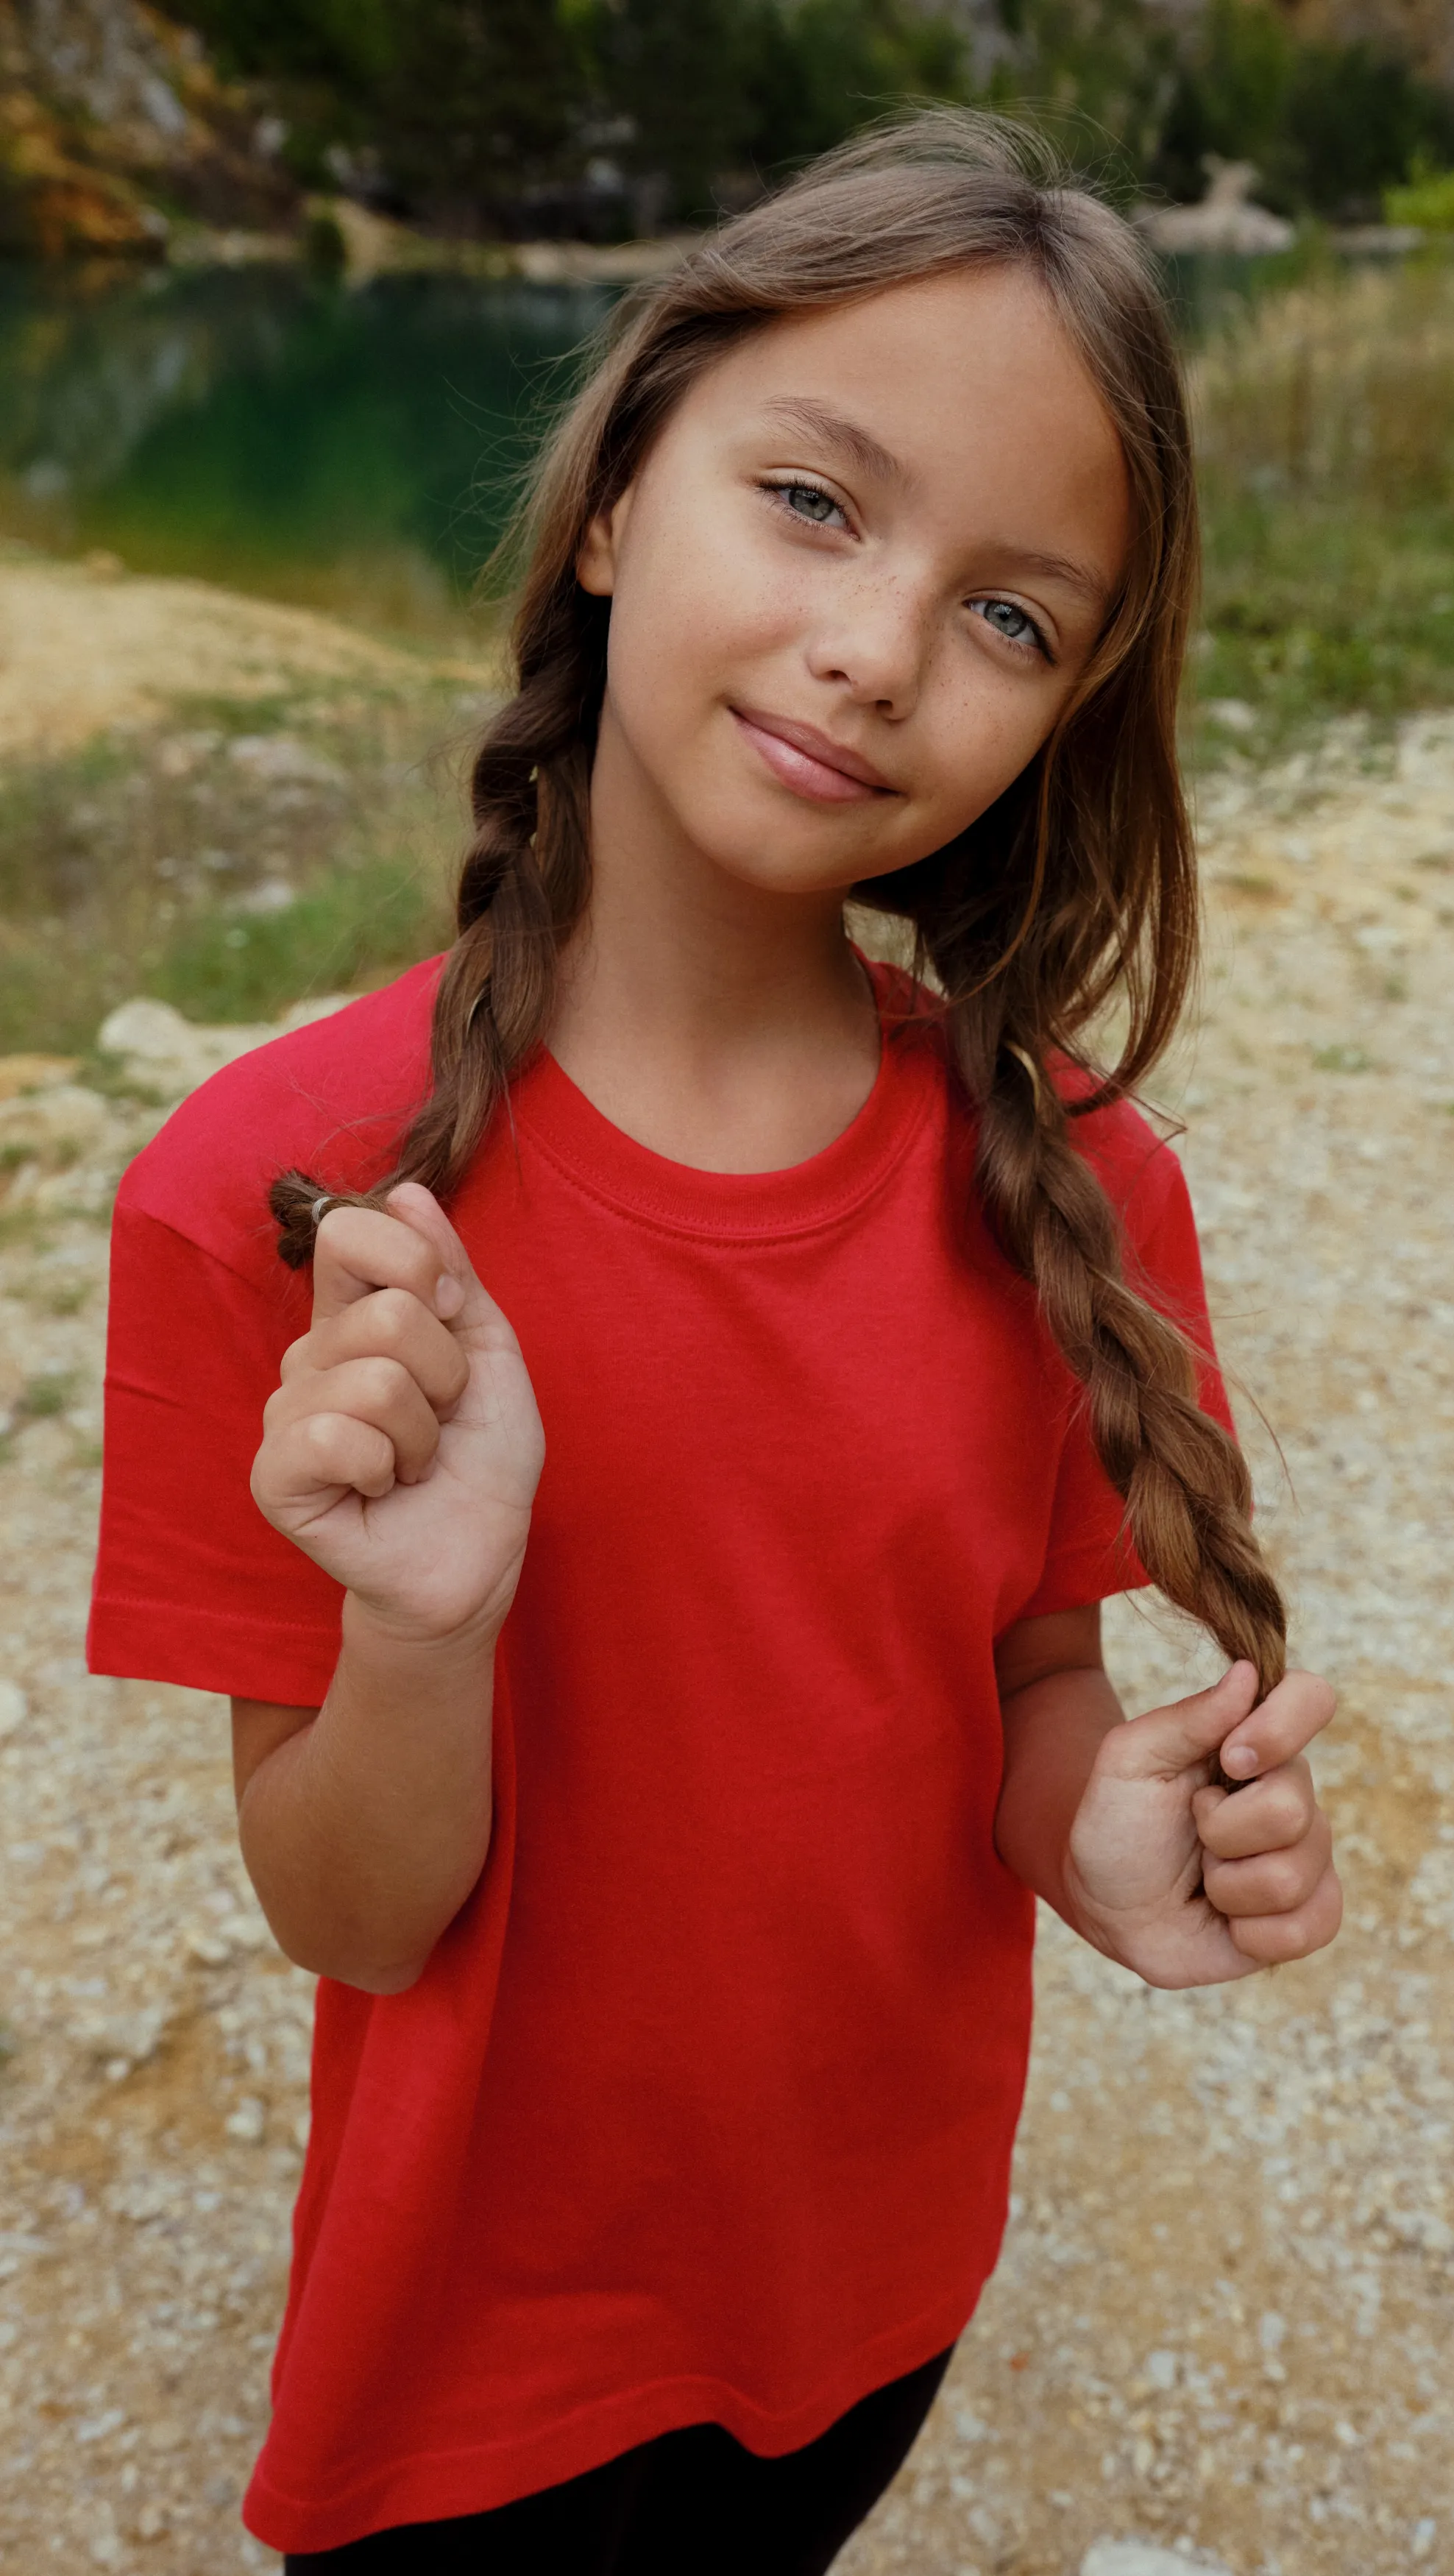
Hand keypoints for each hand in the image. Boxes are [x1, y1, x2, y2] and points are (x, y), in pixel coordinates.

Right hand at [251, 1184, 544, 1645]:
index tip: (451, 1316)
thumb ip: (451, 1269)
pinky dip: (386, 1467)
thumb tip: (408, 1190)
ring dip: (424, 1432)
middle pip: (388, 1313)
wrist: (479, 1554)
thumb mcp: (488, 1349)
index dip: (420, 1265)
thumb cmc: (482, 1458)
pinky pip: (335, 1436)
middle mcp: (309, 1356)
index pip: (349, 1231)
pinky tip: (381, 1489)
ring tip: (414, 1462)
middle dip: (447, 1374)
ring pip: (375, 1380)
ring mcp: (285, 1414)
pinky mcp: (274, 1475)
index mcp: (351, 1315)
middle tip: (441, 1419)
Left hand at [1063, 1661, 1341, 1988]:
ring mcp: (1307, 1858)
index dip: (1281, 1726)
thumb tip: (1248, 1675)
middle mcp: (1293, 1794)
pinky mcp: (1309, 1917)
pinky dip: (1250, 1933)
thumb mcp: (1129, 1761)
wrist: (1105, 1906)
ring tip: (1204, 1880)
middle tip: (1193, 1833)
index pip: (1311, 1699)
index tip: (1230, 1757)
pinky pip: (1307, 1929)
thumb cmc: (1119, 1824)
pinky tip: (1227, 1921)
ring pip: (1291, 1876)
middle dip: (1220, 1831)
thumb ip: (1187, 1718)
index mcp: (1256, 1743)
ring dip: (1226, 1886)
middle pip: (1292, 1808)